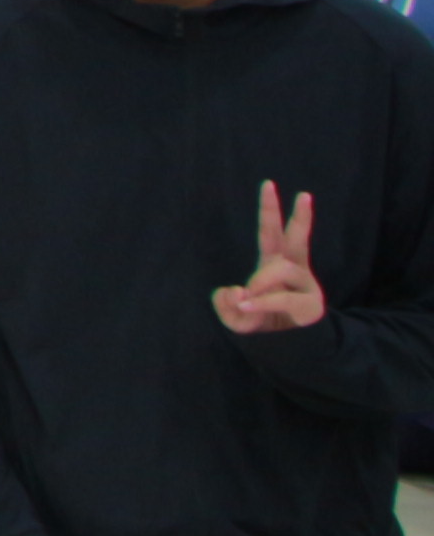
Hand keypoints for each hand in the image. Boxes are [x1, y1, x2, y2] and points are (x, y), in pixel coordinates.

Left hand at [215, 181, 325, 333]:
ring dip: (260, 282)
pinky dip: (263, 302)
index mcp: (273, 264)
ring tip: (249, 299)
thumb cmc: (261, 324)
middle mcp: (293, 270)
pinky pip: (284, 298)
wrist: (289, 351)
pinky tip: (248, 307)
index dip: (268, 210)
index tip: (268, 184)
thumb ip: (224, 303)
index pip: (270, 233)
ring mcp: (305, 286)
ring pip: (281, 269)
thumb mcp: (232, 316)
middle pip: (296, 239)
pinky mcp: (311, 305)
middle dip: (300, 217)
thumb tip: (238, 294)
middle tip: (305, 194)